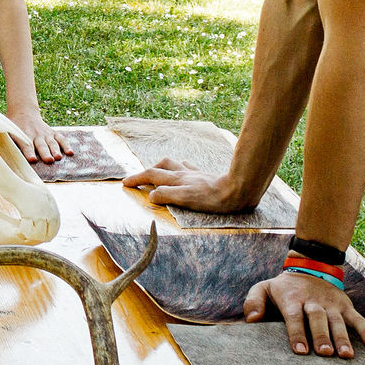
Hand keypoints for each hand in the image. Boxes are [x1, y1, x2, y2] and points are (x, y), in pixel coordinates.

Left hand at [8, 108, 71, 163]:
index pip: (26, 145)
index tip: (32, 160)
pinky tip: (70, 152)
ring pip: (51, 143)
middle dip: (45, 153)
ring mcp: (45, 134)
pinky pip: (60, 139)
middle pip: (41, 145)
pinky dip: (66, 145)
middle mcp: (35, 135)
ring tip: (58, 158)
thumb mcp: (7, 132)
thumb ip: (6, 143)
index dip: (29, 153)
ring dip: (55, 150)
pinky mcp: (52, 133)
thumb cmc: (13, 127)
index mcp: (23, 135)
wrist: (23, 112)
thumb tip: (0, 157)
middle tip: (49, 160)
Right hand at [122, 159, 256, 212]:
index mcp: (177, 180)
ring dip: (163, 166)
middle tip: (138, 178)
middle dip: (147, 171)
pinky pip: (190, 167)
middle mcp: (184, 174)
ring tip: (159, 171)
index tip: (125, 183)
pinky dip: (182, 167)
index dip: (137, 179)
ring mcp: (196, 174)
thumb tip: (151, 195)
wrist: (239, 190)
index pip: (151, 176)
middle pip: (161, 166)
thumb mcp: (186, 199)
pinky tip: (185, 171)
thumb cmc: (213, 198)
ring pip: (175, 164)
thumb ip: (166, 195)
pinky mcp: (206, 176)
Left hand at [245, 271, 364, 358]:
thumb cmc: (283, 287)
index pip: (294, 318)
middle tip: (325, 354)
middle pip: (318, 319)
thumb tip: (252, 320)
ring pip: (338, 321)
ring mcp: (332, 304)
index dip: (297, 334)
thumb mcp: (263, 288)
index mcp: (293, 300)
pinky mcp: (346, 305)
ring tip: (346, 355)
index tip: (301, 351)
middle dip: (321, 336)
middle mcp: (314, 301)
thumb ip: (253, 302)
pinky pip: (358, 319)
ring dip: (343, 338)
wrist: (310, 265)